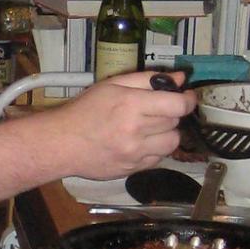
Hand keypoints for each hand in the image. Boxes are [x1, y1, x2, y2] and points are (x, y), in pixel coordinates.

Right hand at [58, 69, 194, 177]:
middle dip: (171, 113)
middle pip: (174, 122)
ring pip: (172, 143)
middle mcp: (136, 131)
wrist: (62, 143)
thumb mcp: (112, 85)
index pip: (177, 105)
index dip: (187, 100)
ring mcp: (135, 153)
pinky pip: (159, 159)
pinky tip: (140, 142)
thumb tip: (180, 78)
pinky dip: (155, 149)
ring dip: (167, 133)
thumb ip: (147, 79)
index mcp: (131, 105)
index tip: (186, 97)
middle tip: (157, 109)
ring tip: (151, 128)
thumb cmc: (85, 110)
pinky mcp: (133, 169)